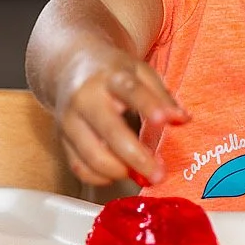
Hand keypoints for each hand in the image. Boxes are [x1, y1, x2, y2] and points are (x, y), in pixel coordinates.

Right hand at [49, 37, 186, 188]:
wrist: (70, 66)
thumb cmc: (112, 73)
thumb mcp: (139, 72)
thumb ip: (162, 95)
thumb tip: (182, 119)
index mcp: (110, 76)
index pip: (129, 89)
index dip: (147, 105)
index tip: (163, 121)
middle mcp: (86, 98)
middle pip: (110, 131)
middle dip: (136, 157)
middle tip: (158, 174)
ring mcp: (70, 120)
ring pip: (91, 155)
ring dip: (119, 171)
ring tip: (140, 175)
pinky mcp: (62, 139)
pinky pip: (78, 167)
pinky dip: (99, 177)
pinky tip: (117, 173)